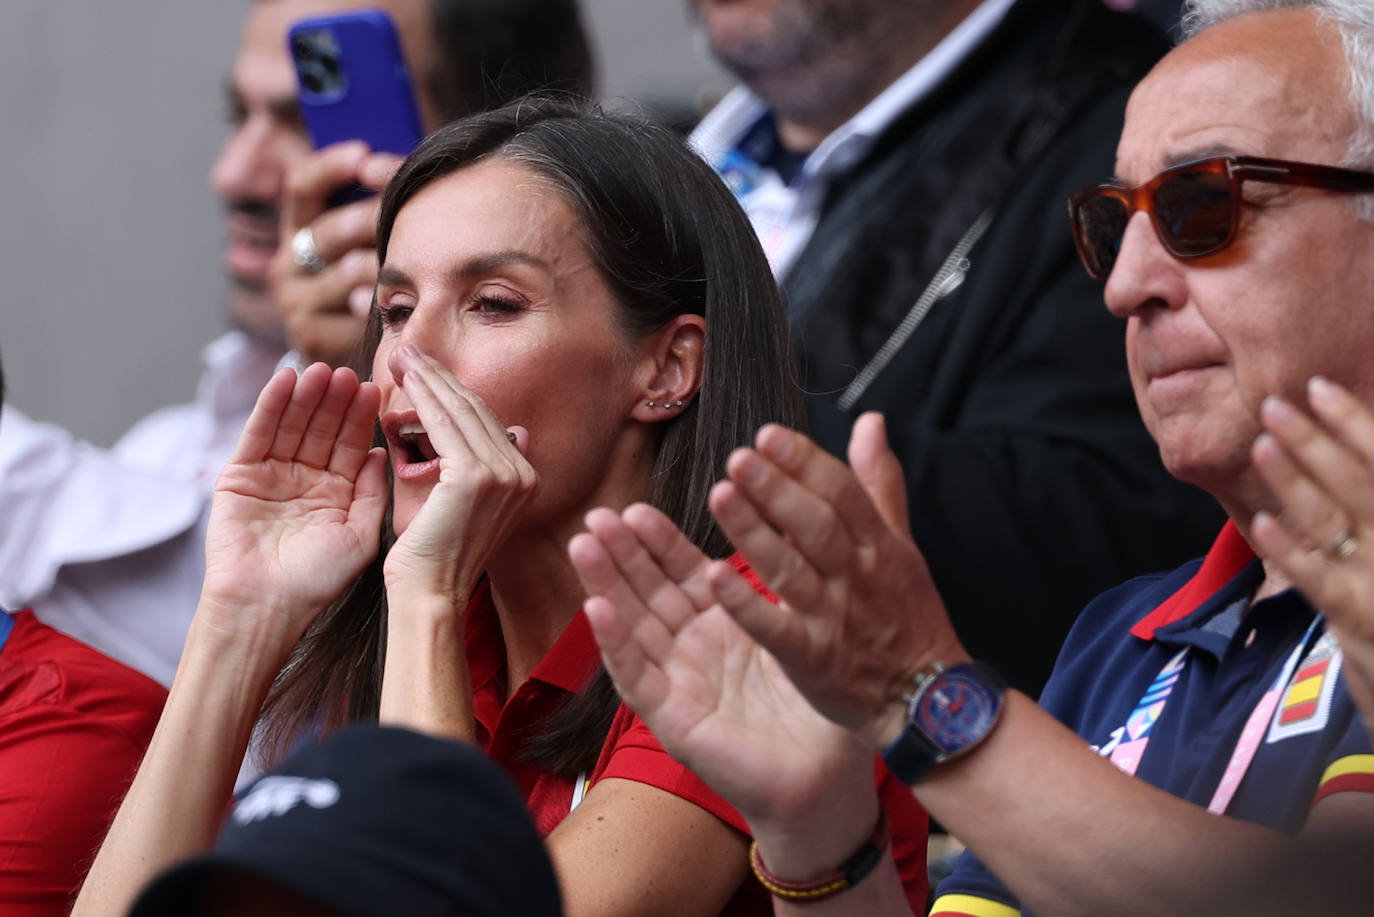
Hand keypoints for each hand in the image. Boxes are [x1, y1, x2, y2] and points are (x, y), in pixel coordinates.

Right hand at [203, 363, 387, 643]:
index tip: (375, 390)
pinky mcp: (240, 474)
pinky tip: (285, 379)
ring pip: (292, 425)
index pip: (351, 446)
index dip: (361, 418)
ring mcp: (272, 475)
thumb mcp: (360, 536)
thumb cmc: (316, 582)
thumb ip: (372, 492)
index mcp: (336, 494)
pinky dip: (271, 405)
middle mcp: (305, 480)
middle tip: (348, 371)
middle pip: (322, 429)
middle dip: (334, 401)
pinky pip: (259, 433)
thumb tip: (380, 451)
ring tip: (320, 370)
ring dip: (306, 396)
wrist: (265, 606)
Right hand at [270, 142, 403, 366]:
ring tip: (416, 260)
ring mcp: (295, 300)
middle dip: (376, 217)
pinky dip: (379, 307)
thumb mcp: (364, 248)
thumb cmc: (369, 291)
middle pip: (331, 228)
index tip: (365, 154)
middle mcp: (287, 262)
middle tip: (415, 212)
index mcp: (299, 230)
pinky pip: (351, 314)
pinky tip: (400, 304)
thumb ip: (376, 210)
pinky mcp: (309, 335)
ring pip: (347, 271)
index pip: (301, 186)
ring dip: (386, 264)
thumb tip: (415, 165)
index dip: (332, 167)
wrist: (344, 362)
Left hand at [382, 344, 536, 606]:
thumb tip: (511, 430)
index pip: (487, 421)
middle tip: (408, 350)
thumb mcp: (461, 502)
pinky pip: (445, 425)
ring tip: (401, 356)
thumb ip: (474, 465)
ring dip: (429, 378)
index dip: (454, 391)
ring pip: (461, 411)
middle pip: (477, 410)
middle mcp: (523, 473)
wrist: (429, 596)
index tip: (425, 369)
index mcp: (525, 479)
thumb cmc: (433, 556)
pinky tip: (405, 380)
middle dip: (440, 376)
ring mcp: (505, 474)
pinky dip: (423, 398)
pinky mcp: (477, 476)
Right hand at [569, 503, 875, 840]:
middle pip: (647, 591)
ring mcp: (678, 682)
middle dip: (620, 553)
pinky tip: (596, 609)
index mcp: (722, 620)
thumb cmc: (820, 703)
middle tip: (596, 516)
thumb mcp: (801, 624)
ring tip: (583, 546)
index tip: (636, 507)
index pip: (682, 572)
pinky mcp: (674, 718)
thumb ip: (788, 575)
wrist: (827, 775)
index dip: (658, 540)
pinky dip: (616, 642)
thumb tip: (795, 510)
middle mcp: (692, 647)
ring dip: (605, 585)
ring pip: (632, 625)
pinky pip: (639, 677)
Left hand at [702, 413, 968, 750]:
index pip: (842, 492)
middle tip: (738, 457)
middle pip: (816, 525)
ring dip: (753, 532)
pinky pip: (775, 629)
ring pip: (791, 569)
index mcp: (878, 544)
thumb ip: (879, 483)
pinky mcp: (811, 659)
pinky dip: (745, 605)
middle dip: (777, 488)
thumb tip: (870, 422)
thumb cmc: (908, 616)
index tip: (767, 435)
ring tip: (720, 495)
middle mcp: (856, 575)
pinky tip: (712, 578)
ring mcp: (833, 617)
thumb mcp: (903, 544)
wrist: (926, 699)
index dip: (805, 461)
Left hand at [1250, 377, 1373, 732]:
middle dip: (1315, 441)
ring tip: (1260, 444)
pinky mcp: (1359, 624)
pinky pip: (1318, 582)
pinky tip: (1261, 523)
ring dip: (1294, 481)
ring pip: (1332, 524)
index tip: (1320, 386)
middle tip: (1273, 404)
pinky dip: (1289, 551)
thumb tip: (1348, 451)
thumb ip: (1363, 496)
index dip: (1355, 422)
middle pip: (1357, 484)